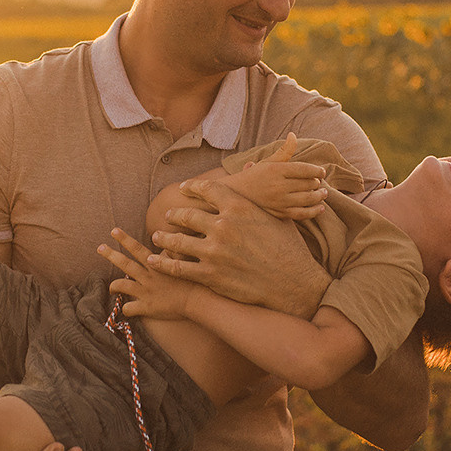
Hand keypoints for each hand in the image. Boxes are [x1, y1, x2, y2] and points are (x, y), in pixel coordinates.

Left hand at [98, 228, 199, 319]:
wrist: (197, 299)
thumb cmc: (194, 279)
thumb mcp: (183, 260)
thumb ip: (173, 249)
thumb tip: (169, 238)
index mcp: (156, 264)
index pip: (137, 248)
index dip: (124, 239)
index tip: (113, 231)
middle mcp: (148, 276)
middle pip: (125, 264)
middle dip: (111, 255)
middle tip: (99, 248)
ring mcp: (145, 291)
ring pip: (122, 286)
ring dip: (113, 286)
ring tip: (110, 287)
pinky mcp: (147, 307)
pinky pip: (129, 308)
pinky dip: (125, 309)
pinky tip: (125, 310)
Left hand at [147, 180, 328, 315]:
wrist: (294, 284)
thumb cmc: (290, 249)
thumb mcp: (278, 215)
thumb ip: (258, 194)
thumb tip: (253, 166)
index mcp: (238, 207)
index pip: (207, 189)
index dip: (192, 188)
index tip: (183, 189)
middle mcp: (223, 226)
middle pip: (186, 215)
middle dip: (174, 215)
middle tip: (168, 216)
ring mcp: (214, 251)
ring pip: (177, 241)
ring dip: (165, 238)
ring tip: (158, 237)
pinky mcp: (209, 275)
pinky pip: (178, 267)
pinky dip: (164, 263)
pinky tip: (156, 261)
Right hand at [229, 134, 330, 219]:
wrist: (236, 195)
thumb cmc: (255, 176)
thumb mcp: (268, 162)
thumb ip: (284, 150)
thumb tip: (293, 135)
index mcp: (276, 170)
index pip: (304, 169)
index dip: (317, 171)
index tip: (322, 172)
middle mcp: (278, 186)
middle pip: (308, 184)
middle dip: (317, 183)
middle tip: (320, 182)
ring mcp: (279, 201)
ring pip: (308, 199)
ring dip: (319, 196)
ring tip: (323, 193)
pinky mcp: (280, 214)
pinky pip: (302, 214)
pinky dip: (314, 211)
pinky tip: (320, 208)